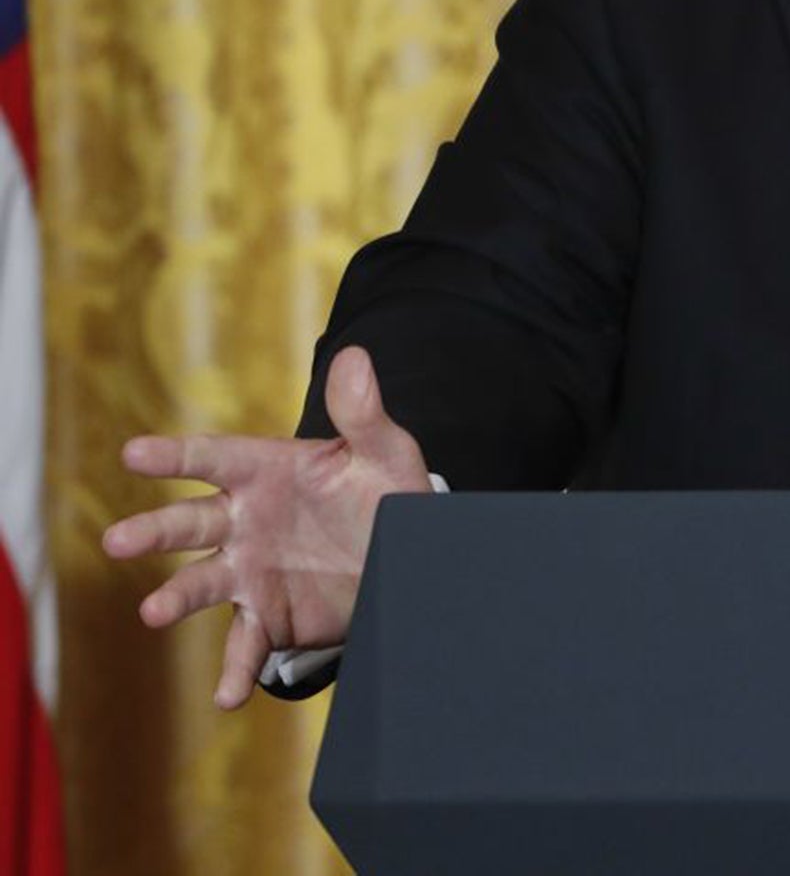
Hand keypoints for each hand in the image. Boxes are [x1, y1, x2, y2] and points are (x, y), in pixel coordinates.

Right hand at [103, 346, 430, 708]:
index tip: (135, 453)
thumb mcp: (384, 453)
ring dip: (176, 598)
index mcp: (265, 471)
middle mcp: (245, 520)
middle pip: (190, 522)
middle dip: (154, 530)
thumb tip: (357, 356)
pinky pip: (246, 645)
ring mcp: (250, 570)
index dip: (175, 456)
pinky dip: (235, 671)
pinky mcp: (268, 616)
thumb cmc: (386, 493)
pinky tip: (227, 697)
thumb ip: (364, 413)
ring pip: (202, 583)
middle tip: (119, 542)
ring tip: (154, 613)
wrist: (404, 553)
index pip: (213, 458)